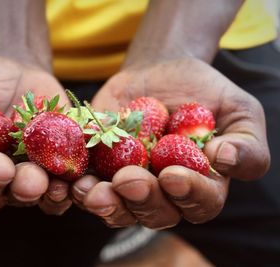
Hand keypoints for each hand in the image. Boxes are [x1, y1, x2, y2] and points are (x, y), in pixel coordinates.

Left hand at [73, 57, 269, 227]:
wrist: (160, 72)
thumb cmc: (204, 93)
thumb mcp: (239, 110)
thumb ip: (246, 141)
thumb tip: (224, 159)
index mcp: (201, 186)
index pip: (200, 203)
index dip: (188, 195)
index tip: (173, 175)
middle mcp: (164, 194)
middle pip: (155, 213)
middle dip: (141, 199)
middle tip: (128, 179)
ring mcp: (129, 185)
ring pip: (118, 208)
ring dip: (105, 203)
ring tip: (91, 191)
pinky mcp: (100, 171)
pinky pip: (89, 187)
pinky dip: (80, 188)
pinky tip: (73, 181)